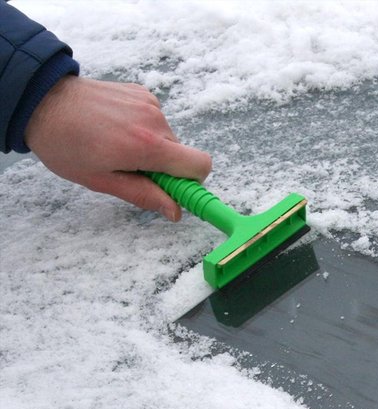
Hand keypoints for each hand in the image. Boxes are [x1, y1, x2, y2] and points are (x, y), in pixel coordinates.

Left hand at [24, 76, 211, 221]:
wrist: (43, 100)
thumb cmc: (66, 145)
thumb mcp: (103, 181)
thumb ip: (144, 196)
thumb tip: (175, 211)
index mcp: (147, 145)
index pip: (199, 165)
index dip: (192, 183)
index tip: (173, 190)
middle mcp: (156, 120)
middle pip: (182, 155)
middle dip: (164, 168)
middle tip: (132, 170)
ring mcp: (150, 103)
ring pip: (168, 138)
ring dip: (151, 148)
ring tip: (118, 146)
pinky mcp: (143, 93)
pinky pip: (156, 120)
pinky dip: (144, 129)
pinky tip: (117, 128)